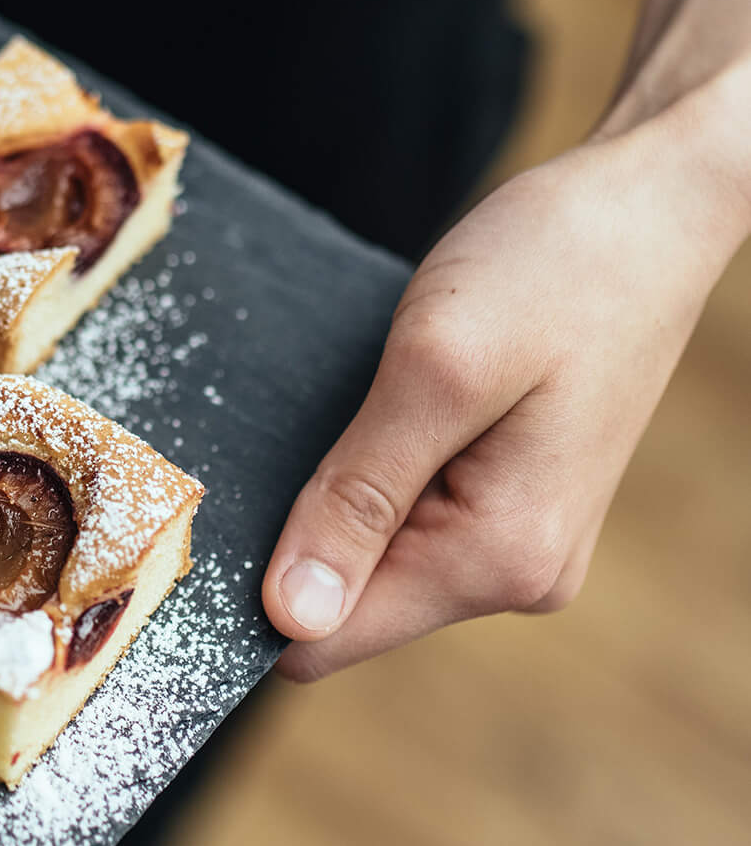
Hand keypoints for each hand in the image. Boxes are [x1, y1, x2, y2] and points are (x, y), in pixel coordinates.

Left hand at [262, 112, 746, 680]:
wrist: (649, 206)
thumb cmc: (555, 267)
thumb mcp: (437, 369)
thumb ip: (361, 496)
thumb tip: (291, 618)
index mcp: (498, 558)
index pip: (329, 638)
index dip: (252, 589)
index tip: (195, 518)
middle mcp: (515, 572)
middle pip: (345, 600)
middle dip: (291, 529)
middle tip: (267, 424)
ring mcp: (517, 536)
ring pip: (371, 552)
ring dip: (331, 489)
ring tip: (332, 396)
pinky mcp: (510, 492)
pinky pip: (404, 510)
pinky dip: (365, 465)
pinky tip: (365, 400)